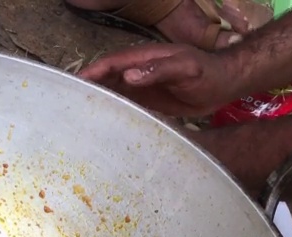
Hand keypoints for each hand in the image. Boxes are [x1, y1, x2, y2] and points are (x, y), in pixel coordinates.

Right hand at [78, 44, 244, 117]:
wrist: (225, 85)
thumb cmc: (208, 73)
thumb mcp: (186, 68)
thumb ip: (159, 69)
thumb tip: (128, 76)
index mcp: (144, 58)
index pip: (111, 63)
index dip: (92, 72)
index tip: (74, 83)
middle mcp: (138, 71)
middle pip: (106, 77)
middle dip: (88, 86)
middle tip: (67, 103)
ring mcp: (142, 85)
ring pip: (113, 91)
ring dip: (97, 100)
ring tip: (77, 115)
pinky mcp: (147, 100)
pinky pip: (124, 104)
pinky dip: (111, 111)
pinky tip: (101, 123)